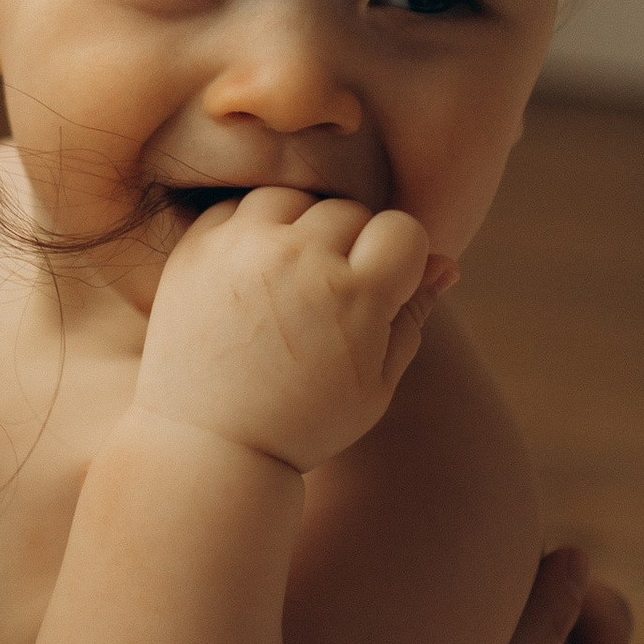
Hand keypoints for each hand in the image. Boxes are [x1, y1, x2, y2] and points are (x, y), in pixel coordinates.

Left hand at [136, 186, 456, 474]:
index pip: (403, 230)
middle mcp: (298, 258)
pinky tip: (254, 274)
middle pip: (350, 212)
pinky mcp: (197, 248)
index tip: (382, 293)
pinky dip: (252, 230)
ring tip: (292, 281)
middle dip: (350, 248)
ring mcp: (242, 248)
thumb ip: (411, 316)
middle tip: (329, 302)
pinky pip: (238, 207)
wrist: (208, 444)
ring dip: (300, 229)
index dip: (402, 260)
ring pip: (294, 200)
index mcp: (353, 294)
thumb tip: (446, 264)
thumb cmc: (303, 422)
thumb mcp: (374, 382)